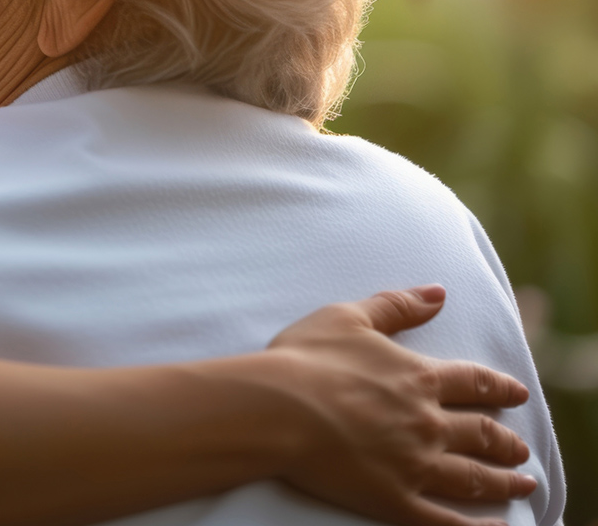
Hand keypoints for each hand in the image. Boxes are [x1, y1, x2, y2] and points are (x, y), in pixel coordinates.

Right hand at [262, 285, 536, 525]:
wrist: (275, 408)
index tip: (517, 393)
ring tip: (522, 486)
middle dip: (507, 441)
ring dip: (504, 482)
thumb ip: (396, 305)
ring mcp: (416, 465)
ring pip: (474, 477)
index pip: (474, 382)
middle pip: (482, 433)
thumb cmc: (303, 360)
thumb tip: (438, 293)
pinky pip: (447, 520)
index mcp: (419, 378)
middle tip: (521, 448)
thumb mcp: (347, 317)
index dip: (499, 387)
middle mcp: (428, 423)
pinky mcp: (396, 499)